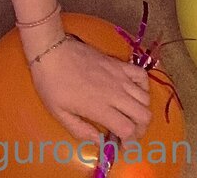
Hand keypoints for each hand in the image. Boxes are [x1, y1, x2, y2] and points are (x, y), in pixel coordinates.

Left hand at [30, 36, 151, 144]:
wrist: (50, 51)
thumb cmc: (52, 83)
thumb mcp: (59, 113)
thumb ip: (80, 131)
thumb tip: (99, 141)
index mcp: (100, 107)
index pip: (128, 130)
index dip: (129, 142)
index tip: (121, 144)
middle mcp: (114, 93)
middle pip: (143, 116)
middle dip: (140, 129)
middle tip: (128, 131)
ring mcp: (118, 76)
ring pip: (145, 98)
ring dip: (141, 110)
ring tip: (130, 113)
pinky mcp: (117, 63)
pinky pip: (141, 74)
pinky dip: (143, 86)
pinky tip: (133, 91)